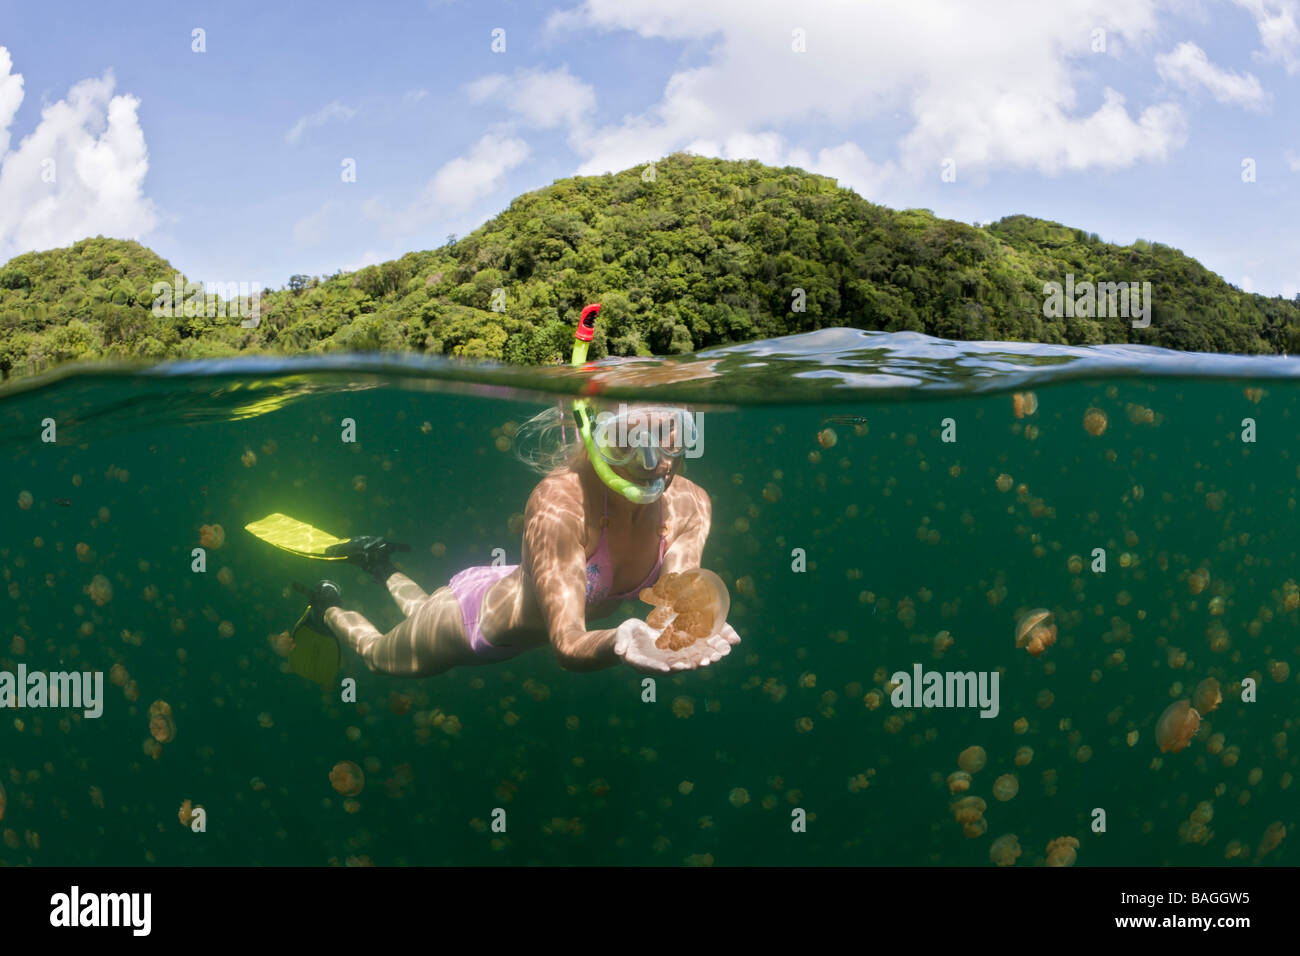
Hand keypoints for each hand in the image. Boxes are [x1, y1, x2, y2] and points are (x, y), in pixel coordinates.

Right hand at [613, 619, 740, 673]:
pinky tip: (711, 648)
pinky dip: (699, 652)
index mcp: (642, 663)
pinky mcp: (674, 653)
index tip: (668, 668)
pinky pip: (688, 653)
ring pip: (684, 661)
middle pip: (672, 667)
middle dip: (686, 666)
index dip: (658, 667)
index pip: (651, 666)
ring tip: (712, 658)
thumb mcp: (620, 638)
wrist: (631, 639)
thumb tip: (618, 651)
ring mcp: (667, 659)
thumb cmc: (623, 638)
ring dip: (697, 660)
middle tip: (699, 665)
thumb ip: (619, 644)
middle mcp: (657, 664)